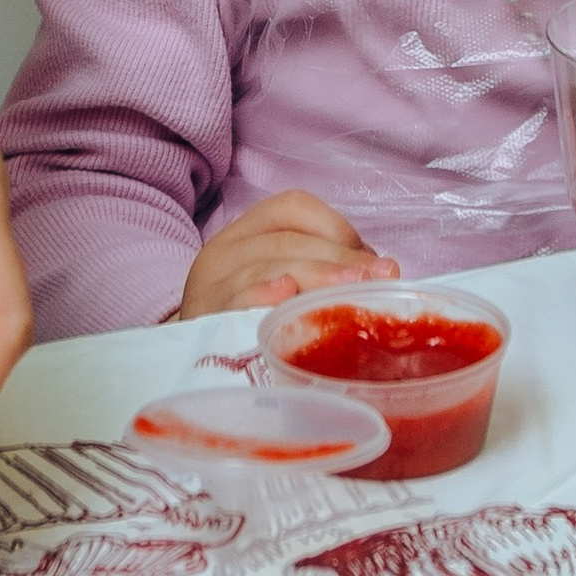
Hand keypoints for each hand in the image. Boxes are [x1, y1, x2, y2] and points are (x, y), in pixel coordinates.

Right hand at [178, 189, 401, 319]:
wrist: (192, 367)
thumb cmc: (247, 325)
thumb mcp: (278, 285)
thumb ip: (320, 271)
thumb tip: (383, 274)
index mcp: (247, 233)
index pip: (293, 208)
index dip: (337, 228)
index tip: (370, 261)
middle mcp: (225, 251)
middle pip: (288, 240)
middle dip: (340, 259)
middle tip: (377, 280)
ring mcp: (211, 286)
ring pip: (268, 266)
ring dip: (317, 276)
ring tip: (352, 289)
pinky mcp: (205, 322)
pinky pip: (236, 300)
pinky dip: (263, 294)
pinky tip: (286, 295)